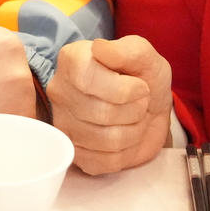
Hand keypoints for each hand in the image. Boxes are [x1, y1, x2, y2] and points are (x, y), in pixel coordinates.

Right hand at [46, 35, 171, 174]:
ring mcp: (64, 126)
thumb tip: (100, 48)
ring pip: (107, 140)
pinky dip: (127, 152)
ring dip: (134, 131)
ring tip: (134, 118)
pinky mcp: (76, 154)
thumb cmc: (144, 77)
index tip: (141, 86)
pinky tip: (125, 136)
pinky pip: (106, 162)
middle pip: (102, 113)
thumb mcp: (146, 57)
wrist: (150, 109)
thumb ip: (128, 49)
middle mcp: (60, 92)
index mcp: (72, 61)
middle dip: (135, 110)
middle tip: (140, 103)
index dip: (124, 89)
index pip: (88, 80)